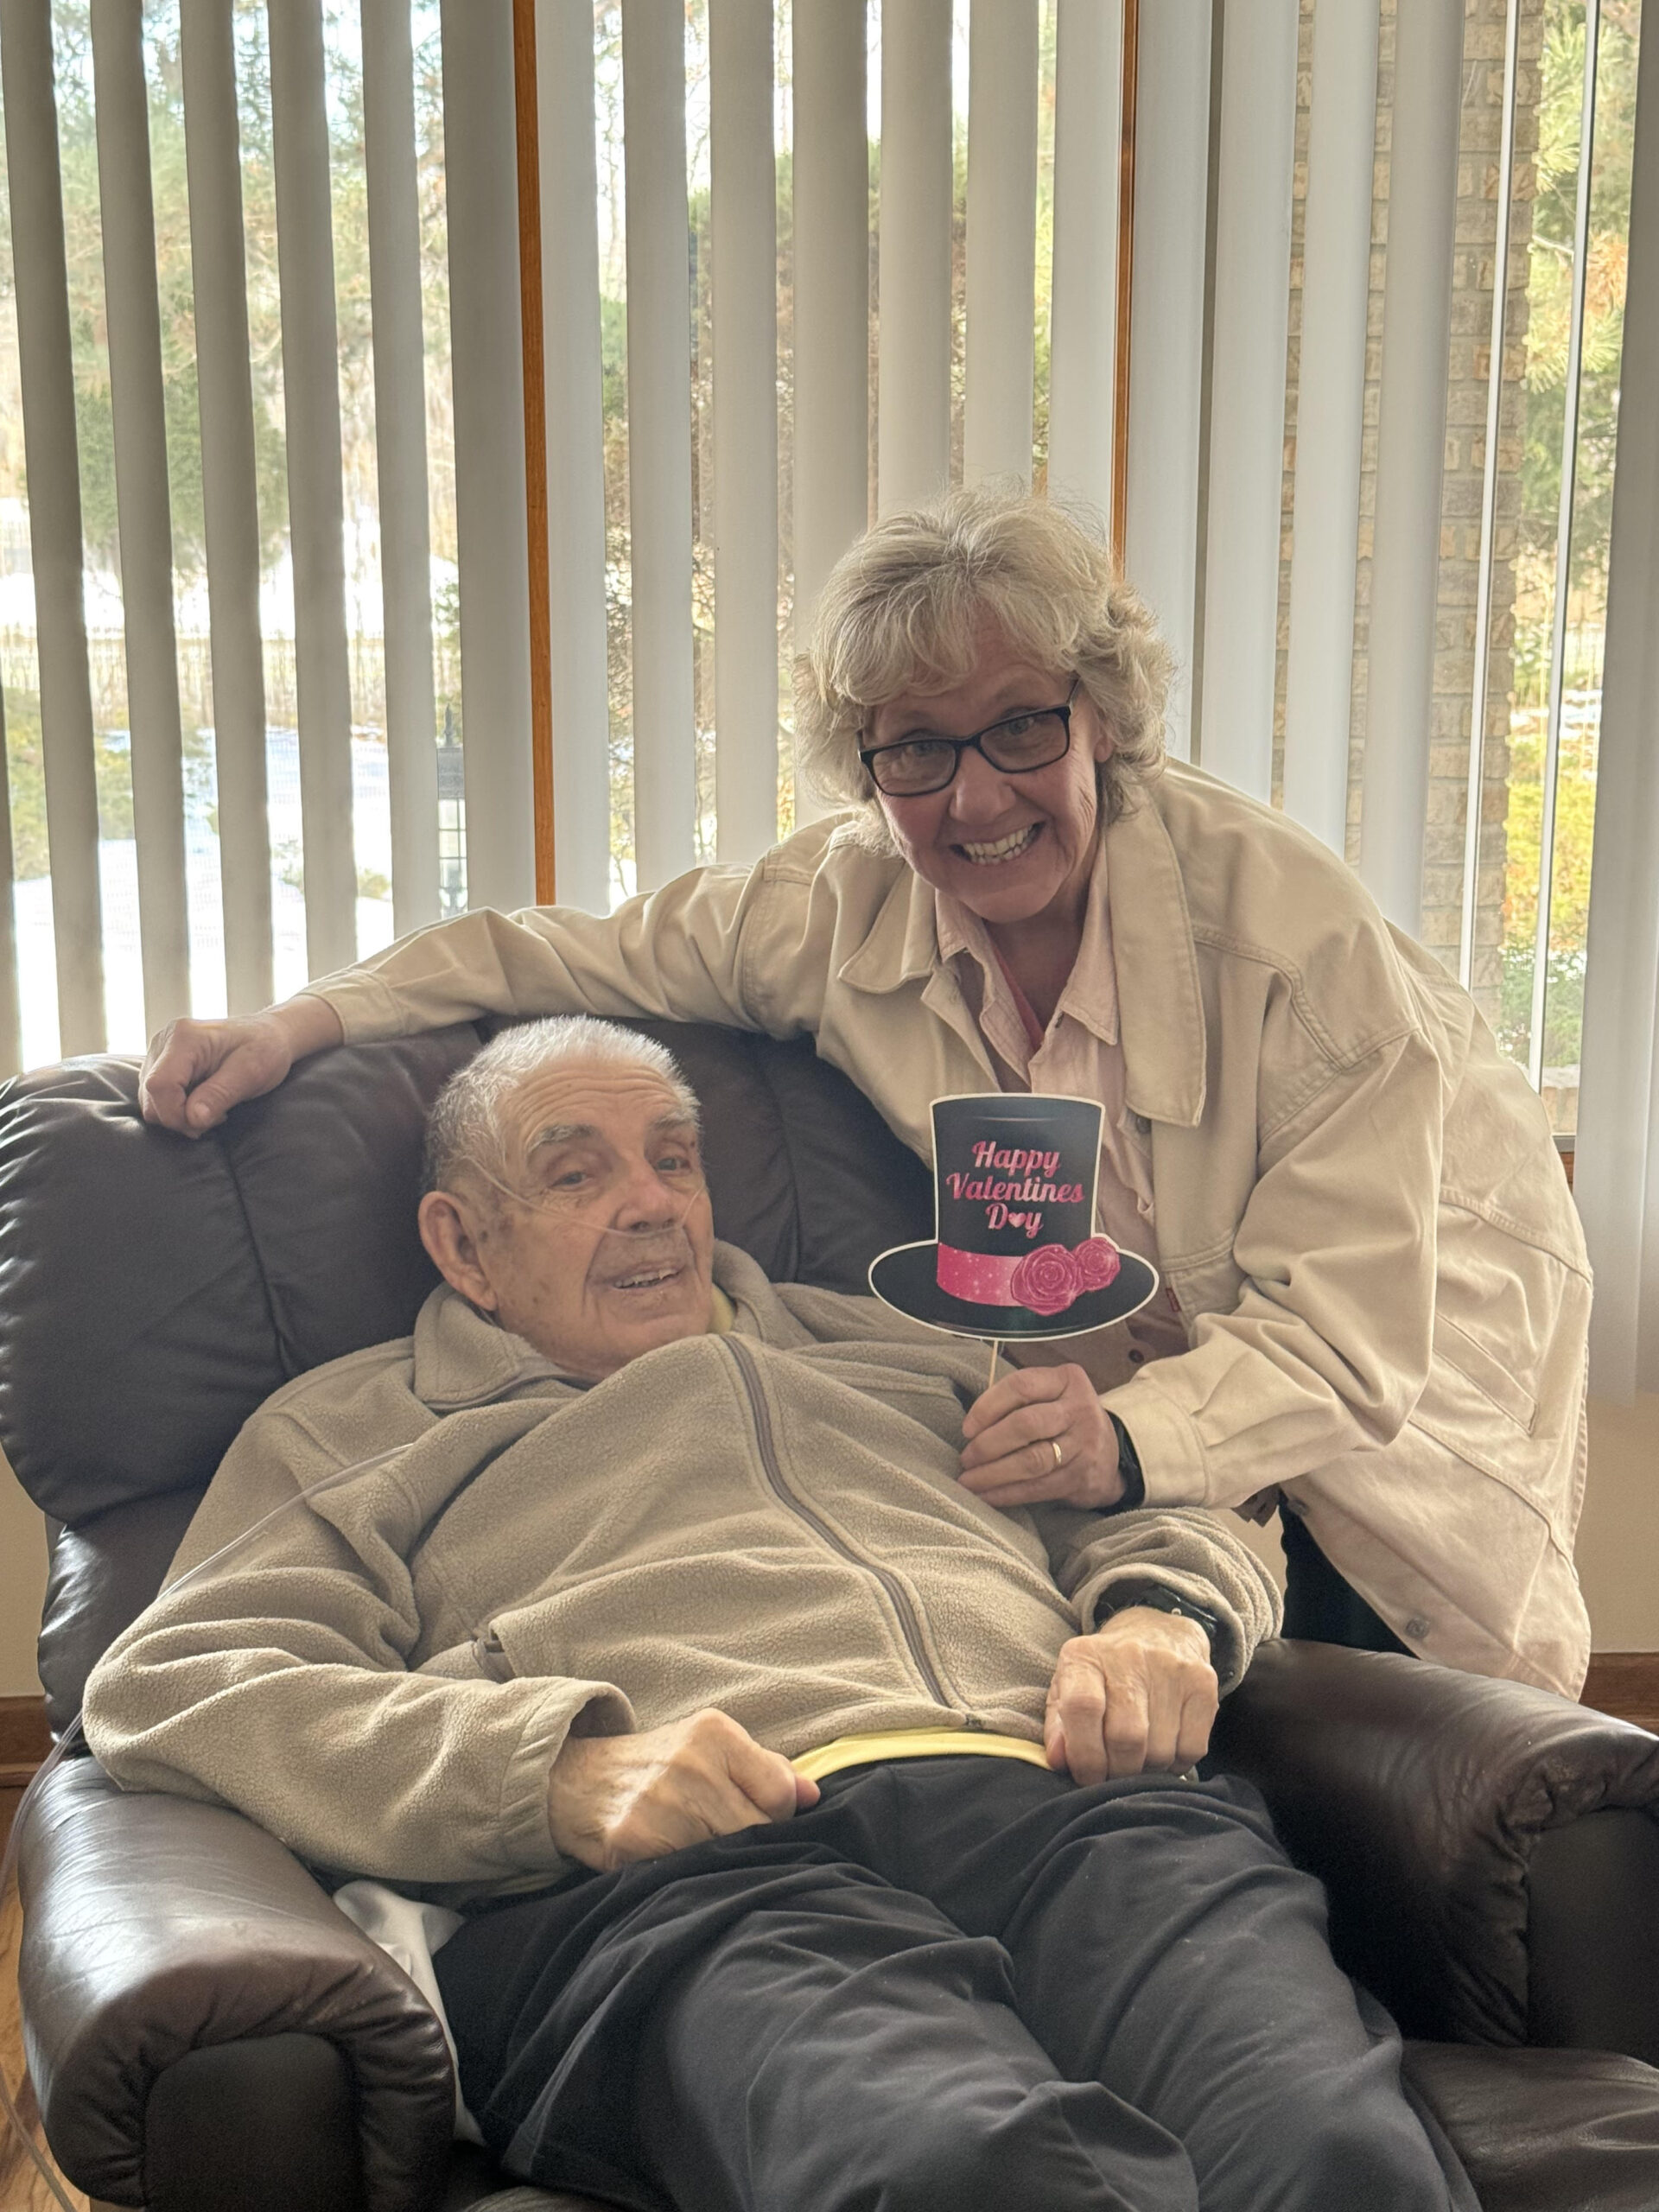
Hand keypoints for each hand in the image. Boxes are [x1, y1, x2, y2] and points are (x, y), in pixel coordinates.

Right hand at [139, 998, 342, 1134]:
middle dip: (180, 1117)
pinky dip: (177, 1108)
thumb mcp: (251, 1073)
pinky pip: (155, 1097)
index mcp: (185, 1037)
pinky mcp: (160, 1063)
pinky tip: (202, 1103)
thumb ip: (220, 1095)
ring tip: (212, 1108)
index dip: (177, 1114)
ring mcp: (159, 1051)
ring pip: (150, 1100)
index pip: (159, 1086)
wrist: (268, 1035)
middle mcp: (164, 1040)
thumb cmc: (264, 1049)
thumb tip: (193, 1119)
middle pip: (150, 1095)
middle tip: (217, 1116)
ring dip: (179, 1114)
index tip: (208, 1122)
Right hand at [546, 1709, 819, 1871]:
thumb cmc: (660, 1766)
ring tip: (694, 1846)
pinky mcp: (633, 1841)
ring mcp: (660, 1803)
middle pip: (753, 1830)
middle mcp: (689, 1762)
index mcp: (714, 1732)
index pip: (778, 1795)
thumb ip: (766, 1768)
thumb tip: (812, 1797)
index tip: (755, 1818)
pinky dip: (685, 1874)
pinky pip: (684, 1873)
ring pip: (722, 1856)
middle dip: (747, 1841)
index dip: (774, 1816)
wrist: (578, 1781)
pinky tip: (672, 1859)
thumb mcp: (711, 1746)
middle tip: (722, 1837)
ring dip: (716, 1862)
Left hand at [958, 1362, 1122, 1509]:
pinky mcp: (1082, 1476)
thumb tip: (971, 1428)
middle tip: (966, 1458)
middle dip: (988, 1444)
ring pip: (1031, 1460)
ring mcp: (1085, 1444)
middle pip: (1025, 1425)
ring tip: (968, 1481)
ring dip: (993, 1473)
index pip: (1021, 1386)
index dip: (987, 1407)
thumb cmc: (1064, 1419)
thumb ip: (1018, 1400)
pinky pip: (1038, 1487)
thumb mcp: (1051, 1395)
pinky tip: (987, 1496)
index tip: (967, 1428)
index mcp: (1067, 1380)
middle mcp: (1080, 1408)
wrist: (1110, 1454)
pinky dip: (1007, 1493)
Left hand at [1044, 1609, 1217, 1781]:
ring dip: (1147, 1769)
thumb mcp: (1068, 1689)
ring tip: (1139, 1756)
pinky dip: (1176, 1763)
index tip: (1087, 1776)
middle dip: (1118, 1771)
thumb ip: (1058, 1728)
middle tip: (1114, 1774)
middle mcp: (1130, 1656)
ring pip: (1160, 1751)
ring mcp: (1171, 1668)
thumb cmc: (1104, 1674)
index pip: (1082, 1707)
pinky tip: (1165, 1747)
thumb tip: (1058, 1760)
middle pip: (1126, 1737)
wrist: (1157, 1632)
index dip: (1084, 1754)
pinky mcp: (1203, 1683)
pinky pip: (1192, 1749)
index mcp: (1086, 1656)